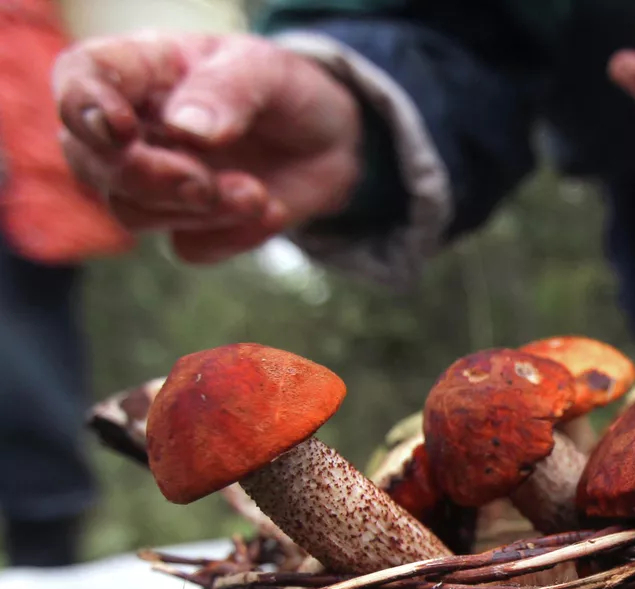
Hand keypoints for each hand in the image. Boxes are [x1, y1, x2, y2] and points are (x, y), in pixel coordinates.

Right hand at [53, 33, 361, 262]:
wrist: (331, 143)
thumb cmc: (285, 92)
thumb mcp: (269, 72)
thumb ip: (227, 91)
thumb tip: (186, 129)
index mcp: (141, 72)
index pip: (81, 79)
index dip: (84, 106)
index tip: (121, 129)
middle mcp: (134, 131)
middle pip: (92, 163)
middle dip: (146, 178)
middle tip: (203, 182)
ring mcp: (157, 184)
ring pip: (133, 213)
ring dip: (198, 210)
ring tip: (257, 192)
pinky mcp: (191, 228)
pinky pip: (191, 248)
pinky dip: (235, 236)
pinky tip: (272, 209)